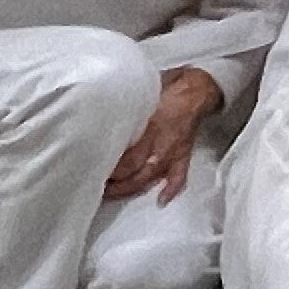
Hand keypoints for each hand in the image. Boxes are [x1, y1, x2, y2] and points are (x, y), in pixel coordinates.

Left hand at [102, 69, 221, 203]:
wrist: (196, 88)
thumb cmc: (166, 89)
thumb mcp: (140, 97)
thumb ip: (124, 111)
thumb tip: (100, 118)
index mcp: (149, 129)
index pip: (126, 159)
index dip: (109, 170)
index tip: (92, 171)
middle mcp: (160, 145)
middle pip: (136, 174)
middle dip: (116, 185)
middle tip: (98, 188)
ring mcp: (173, 152)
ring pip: (151, 178)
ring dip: (133, 189)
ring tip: (114, 194)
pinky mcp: (184, 154)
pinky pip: (180, 175)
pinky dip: (172, 189)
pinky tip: (162, 199)